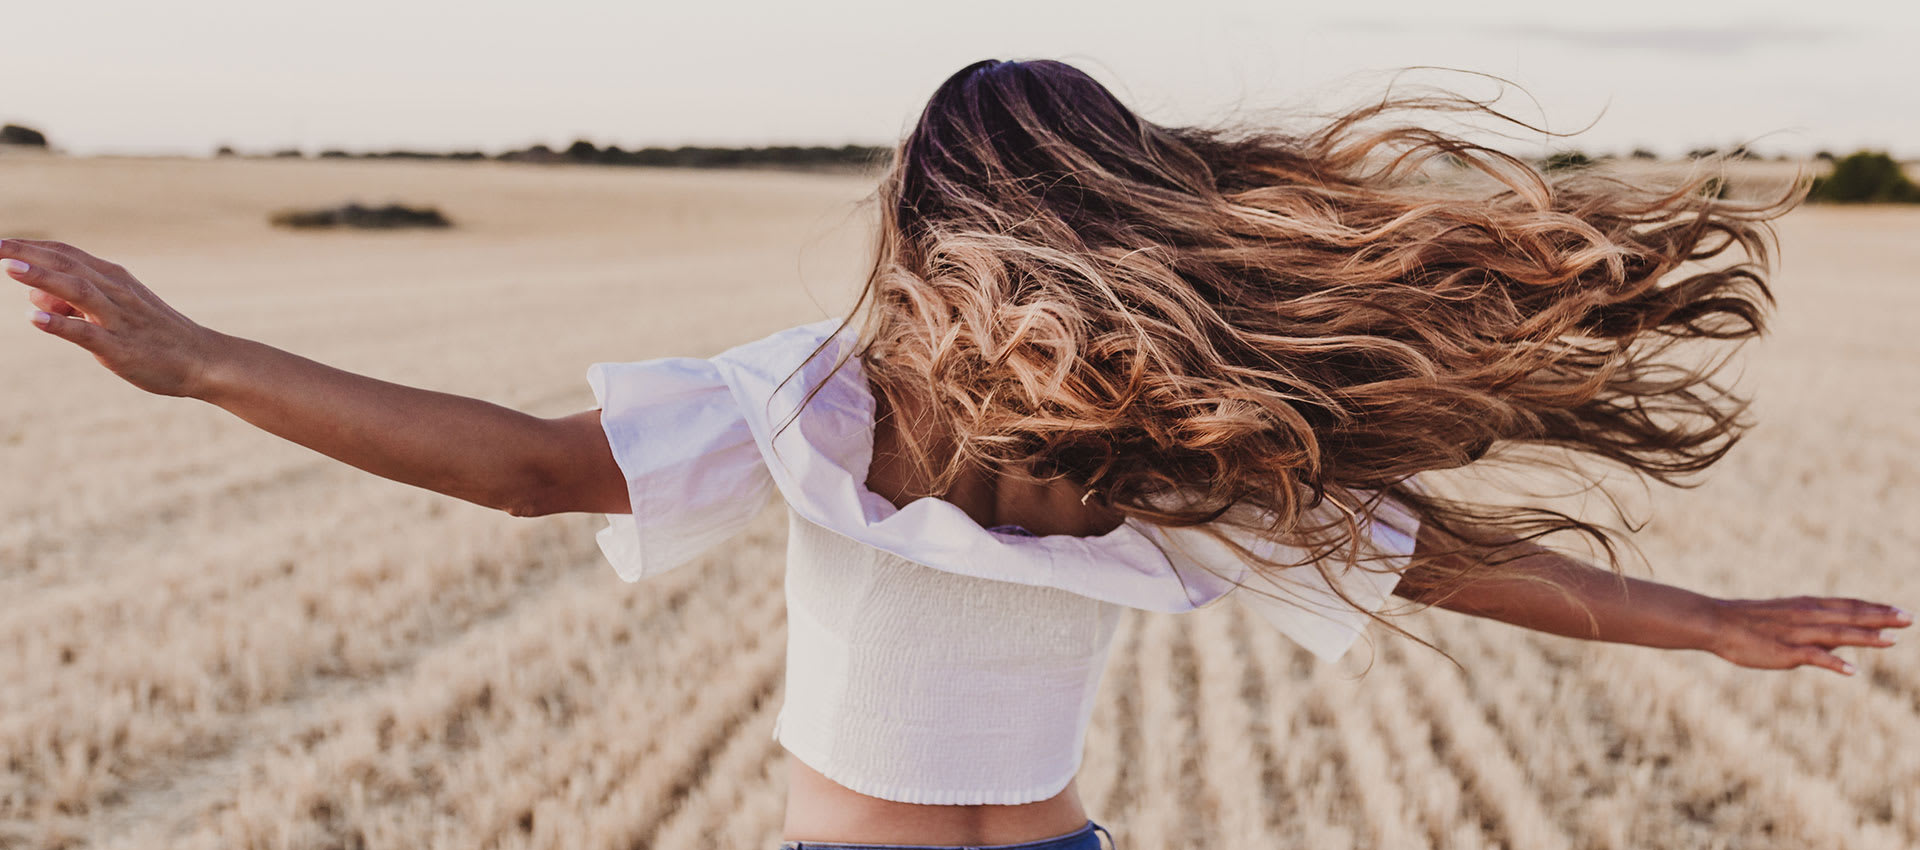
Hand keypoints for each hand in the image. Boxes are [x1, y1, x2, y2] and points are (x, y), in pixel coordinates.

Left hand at [6, 238, 223, 396]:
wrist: (203, 359)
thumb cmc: (156, 335)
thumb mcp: (114, 311)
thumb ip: (72, 303)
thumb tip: (34, 295)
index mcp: (114, 279)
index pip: (66, 254)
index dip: (32, 246)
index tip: (0, 241)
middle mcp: (115, 293)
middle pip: (67, 265)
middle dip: (28, 254)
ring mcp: (119, 320)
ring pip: (78, 292)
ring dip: (43, 279)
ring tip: (9, 268)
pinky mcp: (122, 348)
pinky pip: (89, 334)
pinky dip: (62, 326)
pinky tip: (36, 319)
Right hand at [1707, 595, 1909, 674]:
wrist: (1716, 622)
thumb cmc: (1750, 622)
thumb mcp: (1787, 618)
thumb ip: (1817, 628)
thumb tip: (1844, 640)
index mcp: (1808, 607)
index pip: (1849, 605)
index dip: (1876, 608)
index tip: (1901, 611)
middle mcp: (1807, 616)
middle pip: (1850, 616)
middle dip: (1882, 618)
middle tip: (1910, 618)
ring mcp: (1797, 633)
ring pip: (1838, 633)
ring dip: (1866, 636)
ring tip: (1892, 640)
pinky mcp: (1785, 651)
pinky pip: (1813, 657)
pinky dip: (1834, 662)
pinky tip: (1852, 670)